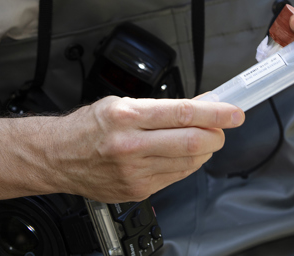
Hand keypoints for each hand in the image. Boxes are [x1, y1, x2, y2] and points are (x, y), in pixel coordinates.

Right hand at [40, 96, 243, 202]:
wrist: (59, 157)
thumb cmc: (88, 127)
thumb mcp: (122, 103)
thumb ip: (163, 106)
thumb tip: (200, 103)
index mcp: (127, 117)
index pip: (183, 114)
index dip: (215, 114)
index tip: (234, 113)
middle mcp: (131, 146)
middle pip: (192, 143)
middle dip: (216, 134)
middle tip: (222, 127)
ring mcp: (135, 172)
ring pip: (189, 162)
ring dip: (203, 150)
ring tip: (199, 139)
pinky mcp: (137, 190)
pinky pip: (176, 177)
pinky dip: (186, 164)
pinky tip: (179, 154)